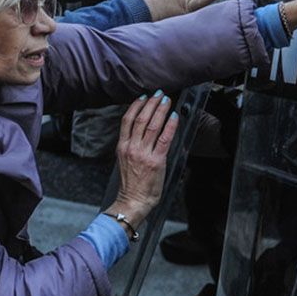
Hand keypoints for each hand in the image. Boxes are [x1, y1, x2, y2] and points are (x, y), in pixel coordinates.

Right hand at [106, 92, 178, 231]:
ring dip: (160, 110)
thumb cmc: (130, 185)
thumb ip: (132, 147)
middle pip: (141, 119)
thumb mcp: (125, 161)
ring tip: (166, 100)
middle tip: (158, 93)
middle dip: (151, 103)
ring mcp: (143, 153)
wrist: (132, 202)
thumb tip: (142, 134)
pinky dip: (170, 125)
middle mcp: (132, 147)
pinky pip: (164, 138)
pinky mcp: (156, 161)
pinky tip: (174, 117)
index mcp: (122, 147)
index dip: (136, 106)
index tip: (143, 97)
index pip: (127, 120)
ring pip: (152, 125)